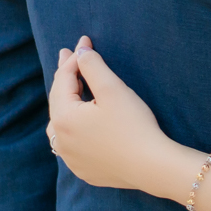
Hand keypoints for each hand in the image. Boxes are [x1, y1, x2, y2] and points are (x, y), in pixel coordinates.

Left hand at [47, 37, 200, 200]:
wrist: (151, 166)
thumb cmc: (134, 126)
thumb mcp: (114, 90)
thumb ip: (93, 66)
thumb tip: (80, 50)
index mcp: (63, 118)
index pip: (63, 80)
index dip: (74, 58)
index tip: (84, 41)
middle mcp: (60, 140)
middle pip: (58, 102)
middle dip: (65, 78)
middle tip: (67, 57)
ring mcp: (70, 158)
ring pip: (60, 125)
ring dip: (65, 105)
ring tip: (68, 91)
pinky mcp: (83, 169)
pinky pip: (71, 145)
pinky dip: (73, 129)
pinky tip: (81, 126)